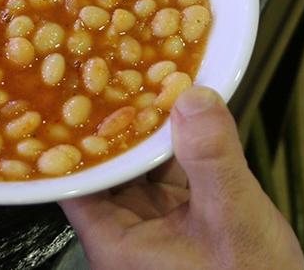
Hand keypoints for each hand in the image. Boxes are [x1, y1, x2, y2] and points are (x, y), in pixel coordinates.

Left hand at [60, 86, 303, 269]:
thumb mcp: (232, 218)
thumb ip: (210, 158)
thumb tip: (193, 96)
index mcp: (113, 241)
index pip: (73, 177)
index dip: (71, 132)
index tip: (74, 84)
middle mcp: (124, 231)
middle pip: (105, 164)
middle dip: (114, 118)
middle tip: (116, 63)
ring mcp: (153, 223)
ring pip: (138, 164)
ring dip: (147, 127)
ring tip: (148, 72)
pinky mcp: (182, 218)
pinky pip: (169, 171)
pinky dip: (177, 143)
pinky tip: (184, 107)